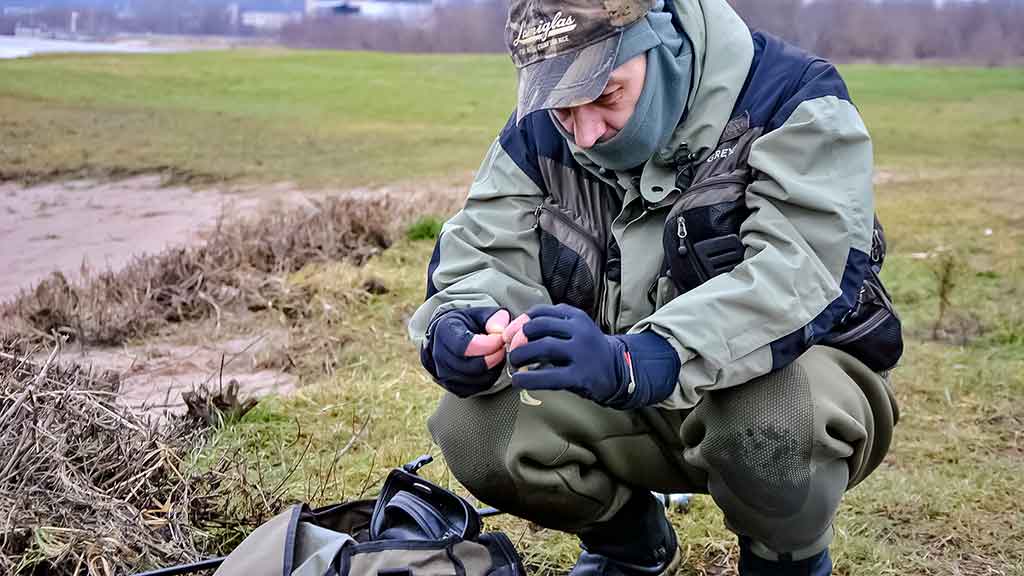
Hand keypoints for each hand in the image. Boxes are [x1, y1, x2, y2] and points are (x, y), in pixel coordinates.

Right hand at [421, 307, 510, 396]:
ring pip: (476, 379)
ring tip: (496, 354)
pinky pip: (477, 388)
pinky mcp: (453, 387)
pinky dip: (489, 378)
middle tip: (502, 348)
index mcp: (443, 331)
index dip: (488, 345)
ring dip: (492, 369)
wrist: (452, 336)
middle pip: (472, 366)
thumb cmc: (469, 323)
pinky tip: (491, 365)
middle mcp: (439, 354)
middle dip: (493, 358)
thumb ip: (494, 319)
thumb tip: (499, 332)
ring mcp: (443, 374)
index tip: (501, 339)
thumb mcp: (482, 313)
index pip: (465, 346)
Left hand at [507, 304, 680, 409]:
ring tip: (514, 364)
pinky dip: (529, 379)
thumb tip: (513, 333)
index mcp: (575, 316)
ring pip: (543, 347)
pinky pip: (549, 376)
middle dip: (519, 338)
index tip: (510, 334)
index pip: (540, 312)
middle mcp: (579, 330)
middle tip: (512, 350)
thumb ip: (549, 327)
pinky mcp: (580, 375)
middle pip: (538, 327)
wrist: (617, 370)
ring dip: (521, 355)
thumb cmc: (585, 349)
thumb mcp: (573, 330)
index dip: (520, 322)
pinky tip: (519, 381)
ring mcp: (581, 352)